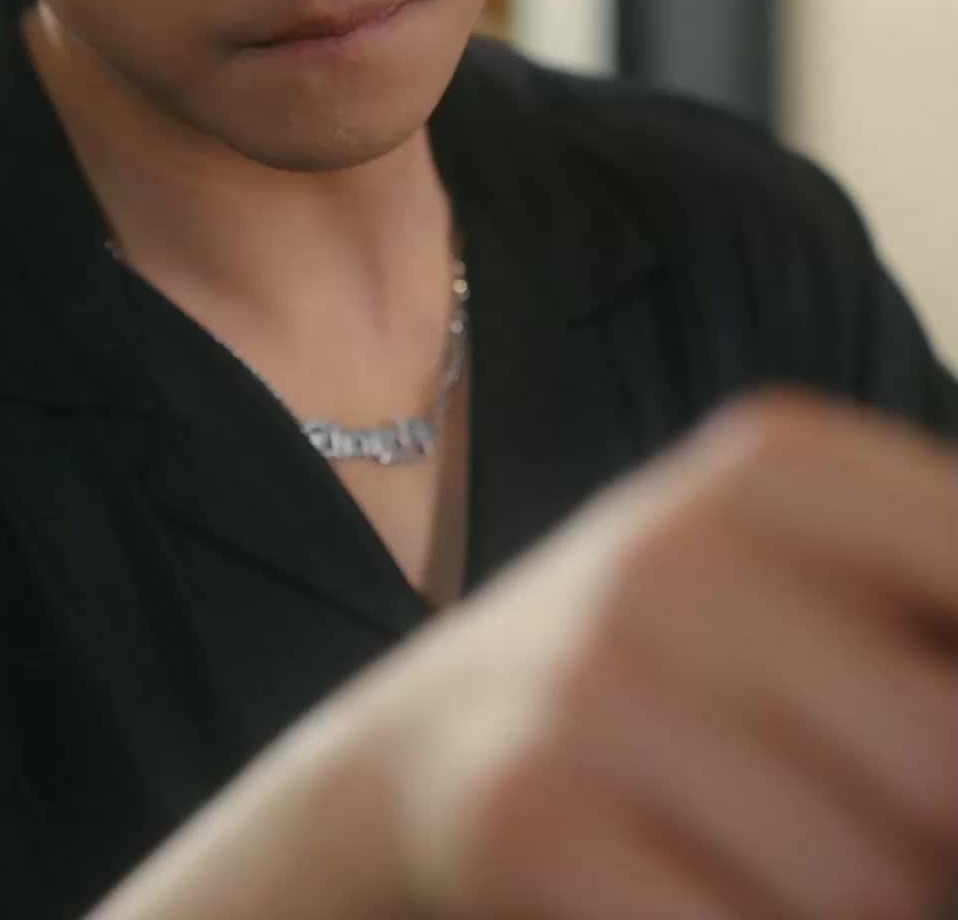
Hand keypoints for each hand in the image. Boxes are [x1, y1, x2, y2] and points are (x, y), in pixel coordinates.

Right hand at [379, 388, 957, 918]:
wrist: (430, 748)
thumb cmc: (677, 670)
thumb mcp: (806, 586)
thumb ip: (933, 617)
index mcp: (780, 463)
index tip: (941, 763)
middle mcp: (681, 545)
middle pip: (947, 760)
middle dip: (945, 845)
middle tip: (901, 844)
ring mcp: (598, 680)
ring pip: (870, 889)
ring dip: (876, 918)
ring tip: (815, 876)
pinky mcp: (534, 816)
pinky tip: (733, 904)